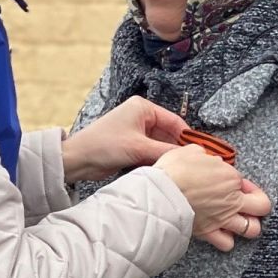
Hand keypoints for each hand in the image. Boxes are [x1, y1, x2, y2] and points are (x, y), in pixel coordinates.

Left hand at [61, 97, 186, 182]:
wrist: (78, 159)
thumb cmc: (105, 145)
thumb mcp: (139, 147)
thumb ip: (165, 151)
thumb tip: (189, 156)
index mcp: (143, 108)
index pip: (174, 121)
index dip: (187, 136)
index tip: (199, 152)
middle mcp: (141, 116)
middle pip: (168, 133)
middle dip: (177, 148)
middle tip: (192, 163)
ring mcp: (136, 131)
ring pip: (160, 144)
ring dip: (166, 155)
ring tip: (180, 168)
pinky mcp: (131, 145)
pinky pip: (151, 151)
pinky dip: (156, 159)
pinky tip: (165, 169)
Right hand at [156, 147, 272, 248]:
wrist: (160, 194)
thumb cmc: (175, 171)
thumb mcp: (190, 151)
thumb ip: (203, 155)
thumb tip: (203, 158)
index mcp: (230, 178)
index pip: (244, 180)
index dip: (237, 179)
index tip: (227, 178)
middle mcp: (232, 201)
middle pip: (262, 206)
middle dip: (258, 203)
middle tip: (247, 200)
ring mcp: (222, 219)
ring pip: (252, 229)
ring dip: (247, 224)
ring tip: (238, 220)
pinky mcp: (209, 233)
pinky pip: (227, 244)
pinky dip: (226, 240)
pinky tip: (221, 233)